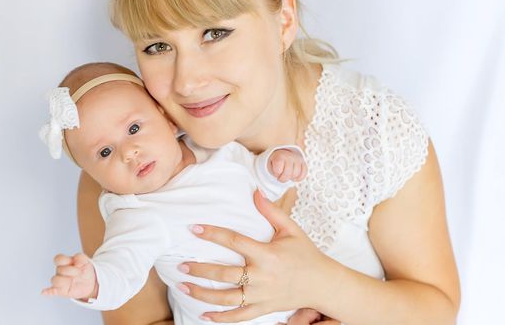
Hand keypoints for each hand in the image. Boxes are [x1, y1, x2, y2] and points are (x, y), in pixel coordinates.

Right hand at [41, 253, 97, 299]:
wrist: (90, 281)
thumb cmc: (84, 269)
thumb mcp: (86, 261)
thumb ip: (80, 258)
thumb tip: (75, 260)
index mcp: (65, 262)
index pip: (58, 259)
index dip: (66, 260)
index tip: (76, 263)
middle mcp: (60, 271)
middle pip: (58, 269)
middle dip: (71, 271)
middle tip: (80, 273)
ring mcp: (60, 281)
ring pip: (54, 280)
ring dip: (64, 281)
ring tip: (73, 281)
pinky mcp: (61, 290)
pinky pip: (51, 291)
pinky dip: (47, 291)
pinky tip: (44, 292)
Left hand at [177, 190, 337, 322]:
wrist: (323, 284)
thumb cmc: (306, 254)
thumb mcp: (292, 229)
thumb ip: (271, 211)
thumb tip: (254, 192)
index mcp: (268, 254)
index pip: (235, 241)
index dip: (213, 233)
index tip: (194, 228)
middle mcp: (263, 276)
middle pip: (226, 274)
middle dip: (201, 270)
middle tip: (181, 265)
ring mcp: (262, 295)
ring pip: (227, 298)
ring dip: (203, 293)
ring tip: (183, 287)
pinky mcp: (264, 308)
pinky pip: (239, 316)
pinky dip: (221, 318)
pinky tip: (203, 314)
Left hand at [268, 149, 306, 181]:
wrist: (283, 155)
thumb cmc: (275, 164)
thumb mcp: (269, 168)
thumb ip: (269, 177)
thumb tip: (265, 192)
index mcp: (280, 156)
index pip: (278, 170)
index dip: (276, 174)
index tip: (276, 171)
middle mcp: (290, 156)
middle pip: (288, 173)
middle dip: (283, 178)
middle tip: (281, 176)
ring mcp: (298, 159)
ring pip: (296, 174)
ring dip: (291, 178)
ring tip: (287, 174)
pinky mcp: (304, 164)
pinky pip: (303, 174)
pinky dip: (298, 178)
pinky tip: (294, 176)